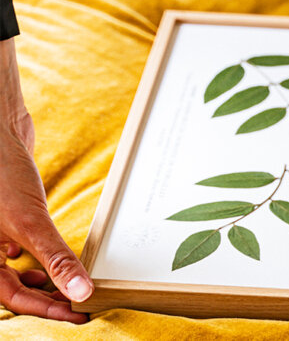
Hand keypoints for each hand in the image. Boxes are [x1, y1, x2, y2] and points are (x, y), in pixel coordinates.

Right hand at [1, 38, 91, 322]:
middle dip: (47, 299)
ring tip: (67, 287)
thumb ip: (56, 259)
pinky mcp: (1, 220)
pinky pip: (15, 249)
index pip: (13, 299)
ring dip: (41, 281)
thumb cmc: (3, 173)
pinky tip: (46, 259)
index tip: (80, 315)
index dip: (48, 310)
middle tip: (79, 305)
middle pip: (12, 289)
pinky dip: (34, 258)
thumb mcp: (32, 222)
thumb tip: (80, 293)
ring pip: (13, 271)